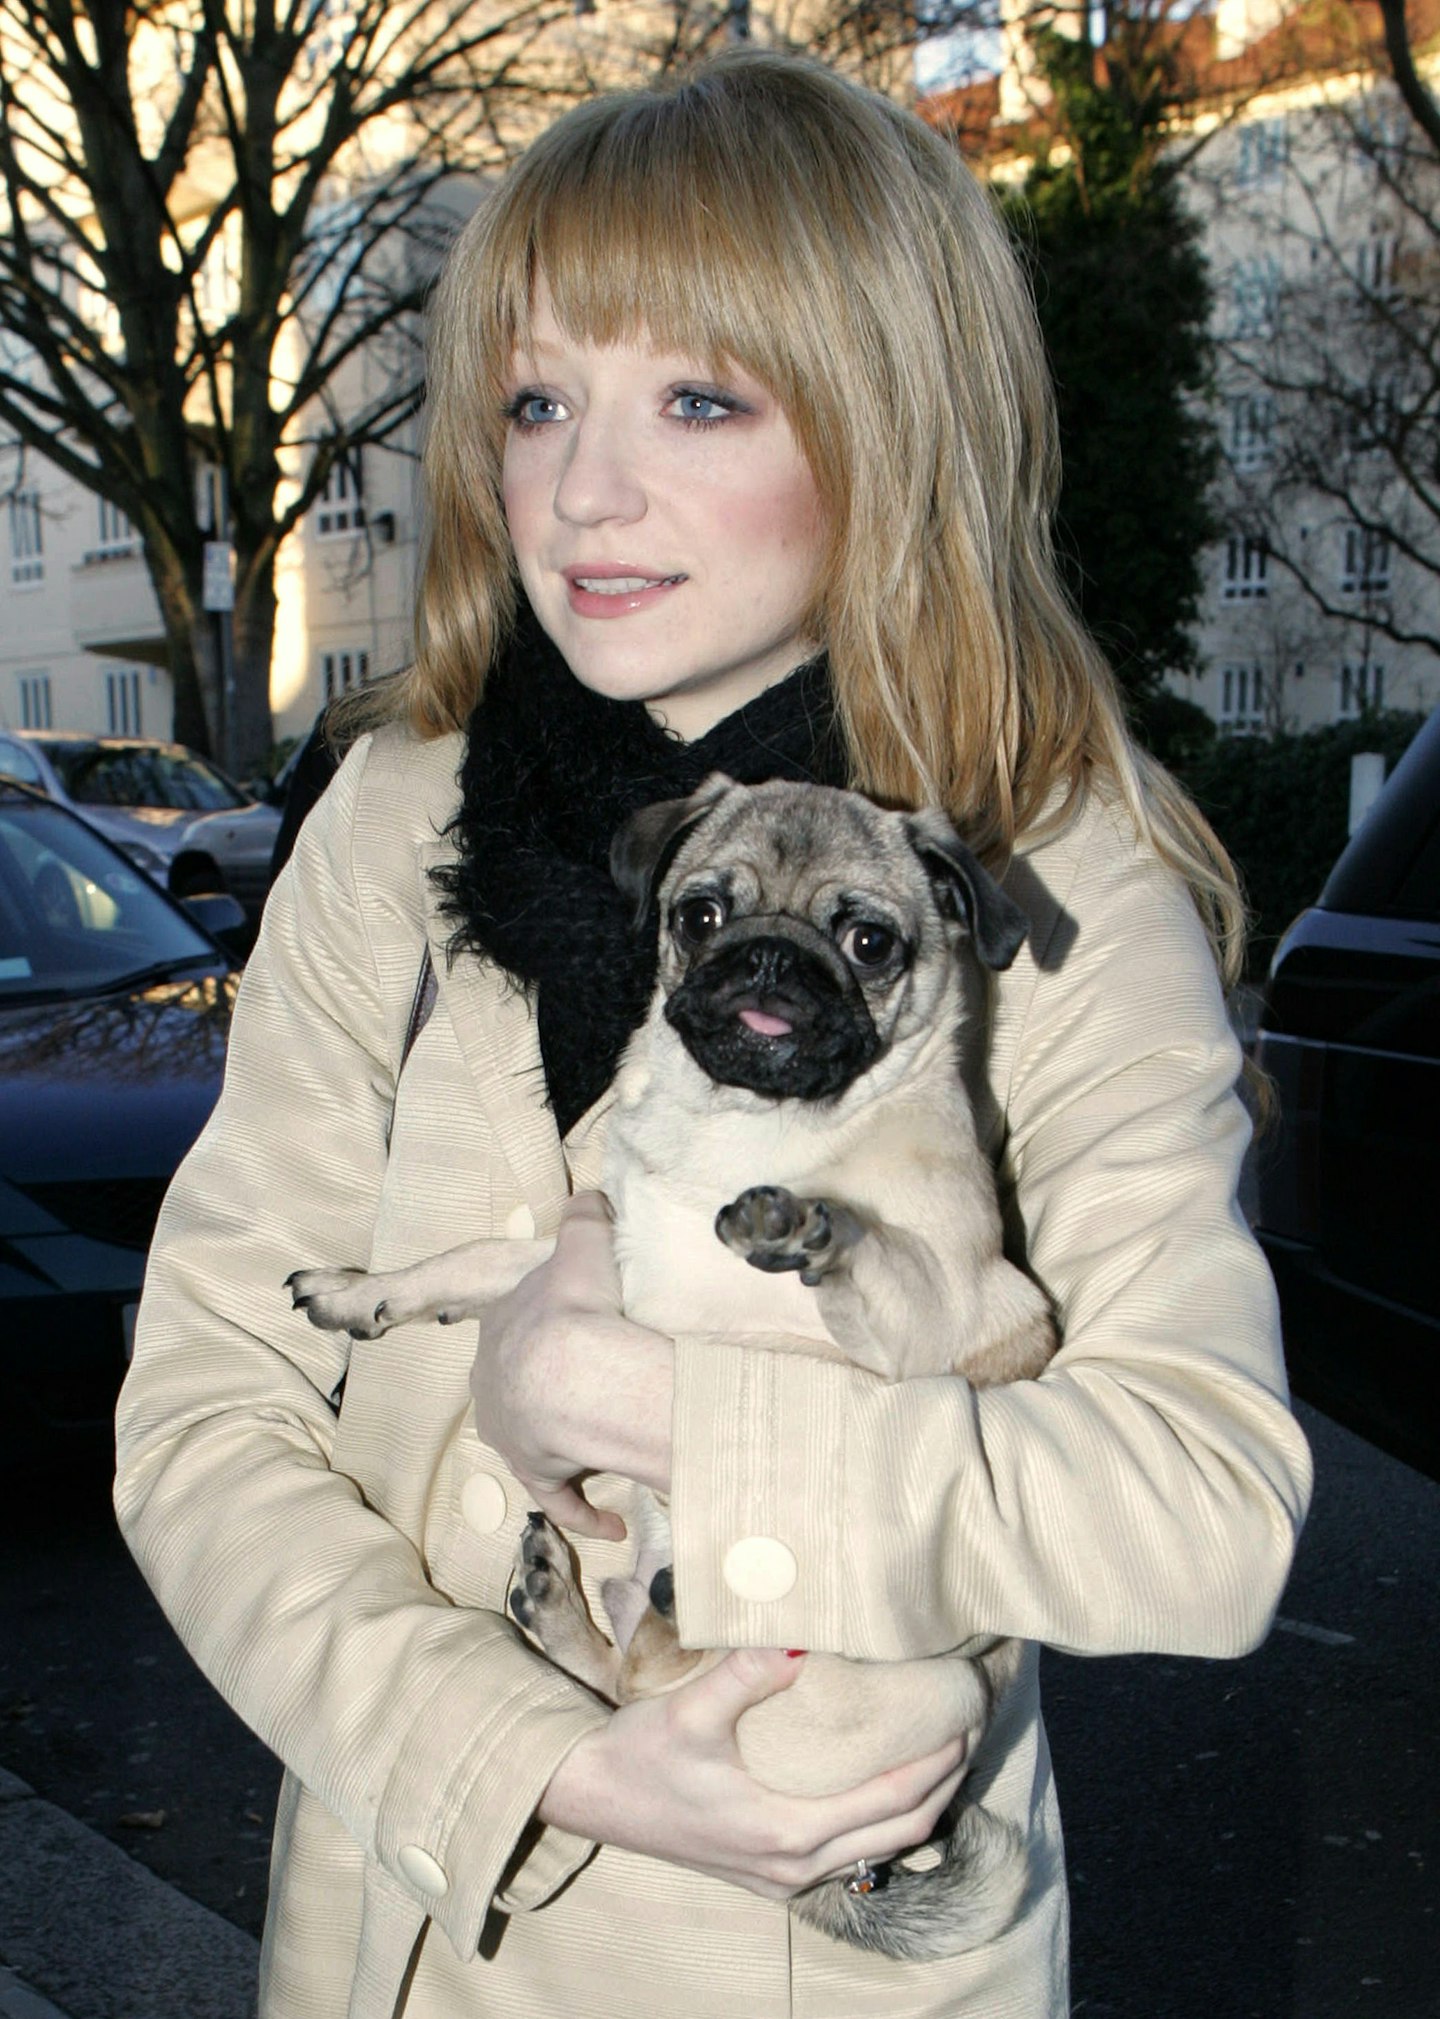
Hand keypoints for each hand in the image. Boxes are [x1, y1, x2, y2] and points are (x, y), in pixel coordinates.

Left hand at [470, 1193, 672, 1539]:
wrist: (572, 1372)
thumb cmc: (574, 1306)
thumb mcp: (580, 1246)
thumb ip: (585, 1216)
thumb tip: (595, 1196)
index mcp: (502, 1331)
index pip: (519, 1327)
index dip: (550, 1327)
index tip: (580, 1330)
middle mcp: (495, 1386)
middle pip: (524, 1385)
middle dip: (551, 1387)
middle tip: (596, 1386)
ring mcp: (513, 1434)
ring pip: (538, 1440)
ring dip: (564, 1445)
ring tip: (601, 1444)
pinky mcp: (538, 1474)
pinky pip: (561, 1498)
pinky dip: (584, 1512)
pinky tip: (612, 1524)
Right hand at [536, 1648, 968, 1897]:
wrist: (588, 1797)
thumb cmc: (638, 1754)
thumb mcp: (689, 1710)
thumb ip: (745, 1673)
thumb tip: (800, 1637)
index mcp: (787, 1831)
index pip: (893, 1803)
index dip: (938, 1762)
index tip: (966, 1718)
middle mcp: (794, 1865)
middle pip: (901, 1835)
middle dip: (945, 1784)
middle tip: (971, 1729)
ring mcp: (781, 1876)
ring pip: (879, 1851)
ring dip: (919, 1806)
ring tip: (942, 1752)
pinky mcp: (767, 1870)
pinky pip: (848, 1854)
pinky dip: (882, 1821)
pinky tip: (883, 1782)